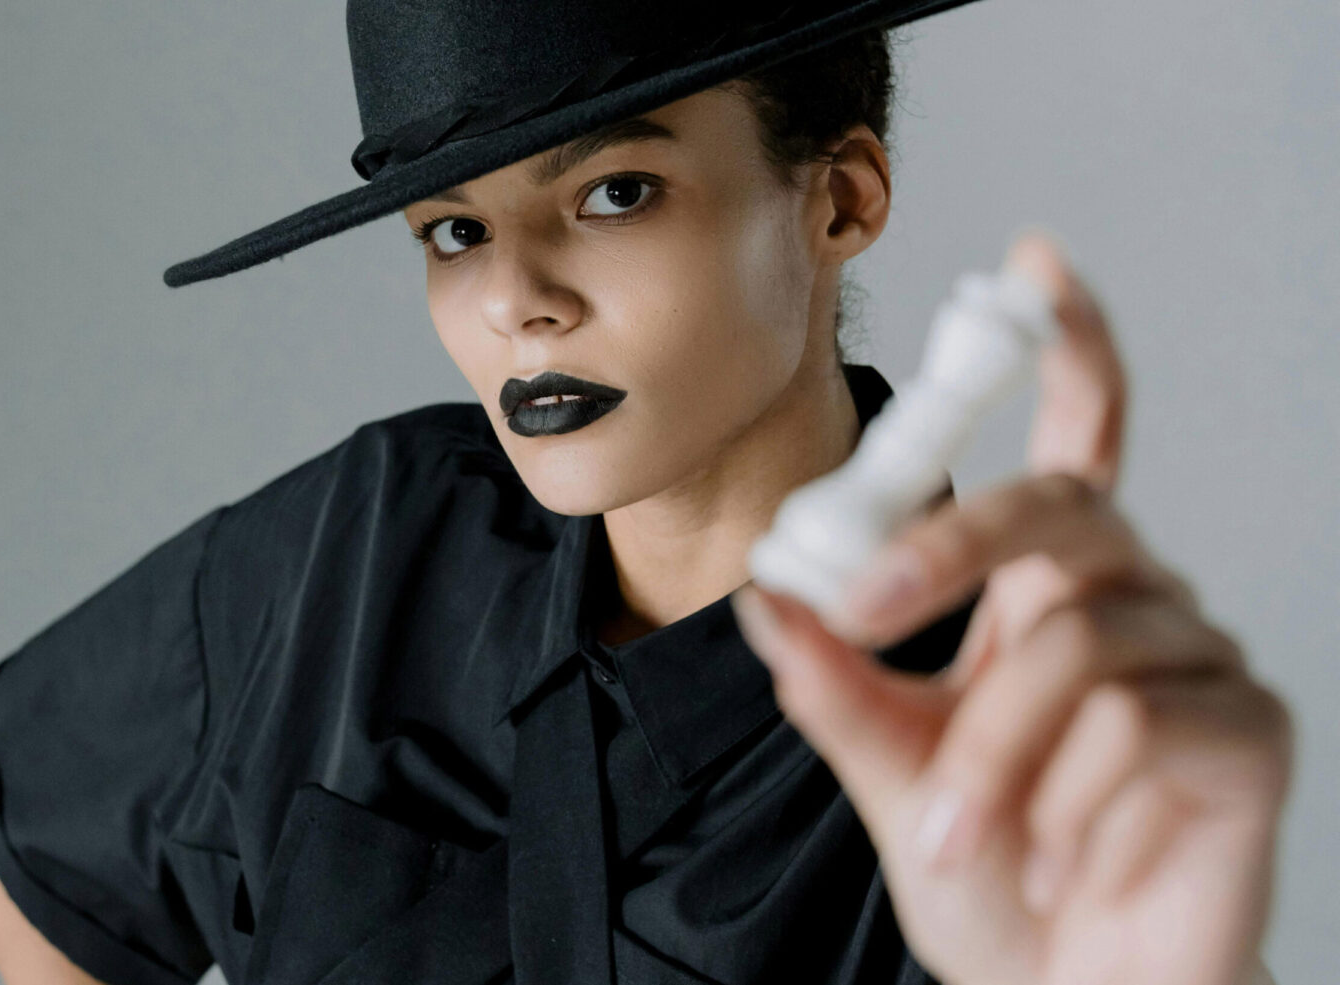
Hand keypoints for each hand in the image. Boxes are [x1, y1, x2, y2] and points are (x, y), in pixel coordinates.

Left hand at [731, 233, 1293, 984]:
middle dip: (946, 547)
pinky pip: (1135, 718)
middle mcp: (1127, 600)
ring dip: (987, 752)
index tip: (1033, 262)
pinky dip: (1063, 796)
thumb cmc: (993, 878)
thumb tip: (772, 597)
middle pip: (1057, 505)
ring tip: (960, 840)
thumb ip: (837, 684)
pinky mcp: (1245, 728)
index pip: (1070, 445)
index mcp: (1043, 592)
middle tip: (867, 609)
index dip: (1064, 349)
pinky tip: (1060, 853)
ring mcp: (1196, 658)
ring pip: (1071, 639)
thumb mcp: (889, 774)